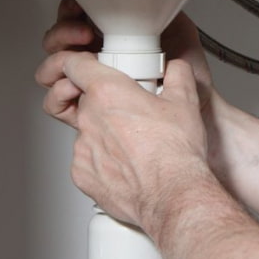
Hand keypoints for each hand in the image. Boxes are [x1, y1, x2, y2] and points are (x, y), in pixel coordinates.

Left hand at [39, 0, 226, 169]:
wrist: (173, 195)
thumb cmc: (176, 153)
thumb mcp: (186, 102)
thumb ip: (177, 75)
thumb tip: (177, 69)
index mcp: (108, 93)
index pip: (73, 64)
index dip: (80, 63)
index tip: (88, 67)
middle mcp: (89, 118)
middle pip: (81, 98)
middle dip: (102, 101)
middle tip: (127, 108)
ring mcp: (83, 148)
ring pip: (86, 130)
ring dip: (103, 132)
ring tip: (132, 143)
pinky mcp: (82, 174)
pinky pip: (86, 159)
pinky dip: (101, 160)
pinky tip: (125, 164)